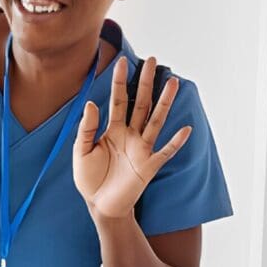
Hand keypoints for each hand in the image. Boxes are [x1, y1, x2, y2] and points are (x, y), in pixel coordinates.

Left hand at [73, 56, 191, 219]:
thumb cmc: (90, 178)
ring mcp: (141, 149)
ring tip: (173, 82)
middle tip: (152, 60)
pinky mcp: (148, 166)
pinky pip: (164, 152)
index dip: (119, 81)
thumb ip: (86, 128)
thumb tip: (91, 104)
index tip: (122, 61)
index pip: (118, 100)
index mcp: (113, 129)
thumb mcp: (81, 151)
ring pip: (155, 121)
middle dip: (146, 82)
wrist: (99, 205)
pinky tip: (185, 129)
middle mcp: (130, 135)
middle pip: (140, 104)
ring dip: (164, 102)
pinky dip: (175, 142)